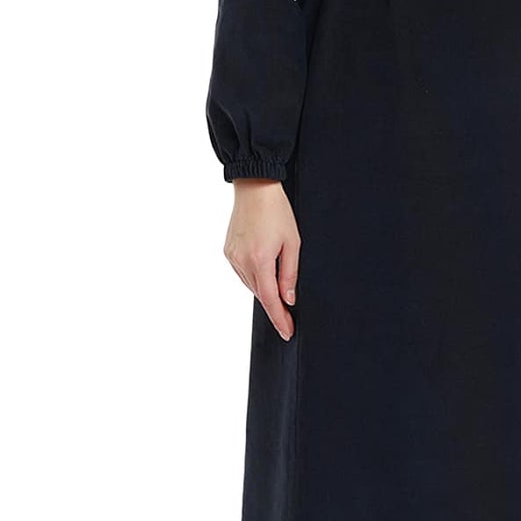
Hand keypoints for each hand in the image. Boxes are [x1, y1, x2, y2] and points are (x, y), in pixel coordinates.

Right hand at [224, 179, 299, 338]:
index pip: (270, 300)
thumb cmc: (277, 211)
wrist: (254, 188)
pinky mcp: (228, 252)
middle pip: (260, 294)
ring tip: (278, 292)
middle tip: (288, 318)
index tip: (287, 333)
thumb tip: (288, 300)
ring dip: (264, 291)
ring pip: (251, 285)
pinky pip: (243, 274)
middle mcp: (242, 261)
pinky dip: (254, 278)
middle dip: (274, 307)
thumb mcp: (292, 243)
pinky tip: (264, 272)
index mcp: (260, 260)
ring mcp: (232, 257)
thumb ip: (290, 274)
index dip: (279, 319)